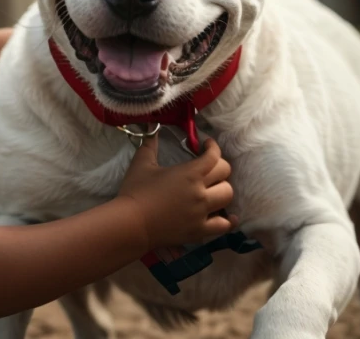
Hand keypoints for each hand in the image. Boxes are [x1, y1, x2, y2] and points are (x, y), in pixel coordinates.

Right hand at [117, 136, 234, 248]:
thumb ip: (149, 144)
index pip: (214, 156)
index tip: (206, 145)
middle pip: (225, 174)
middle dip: (219, 167)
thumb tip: (151, 127)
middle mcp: (200, 191)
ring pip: (227, 197)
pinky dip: (228, 220)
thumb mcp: (141, 163)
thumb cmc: (135, 192)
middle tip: (209, 167)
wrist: (131, 224)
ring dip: (222, 190)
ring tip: (213, 190)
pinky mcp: (200, 231)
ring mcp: (202, 213)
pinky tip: (226, 216)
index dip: (213, 147)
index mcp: (190, 173)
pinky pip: (224, 225)